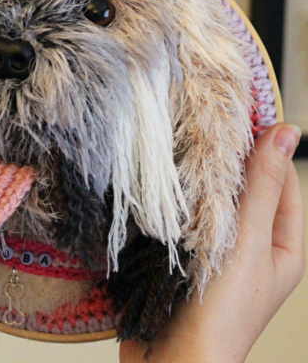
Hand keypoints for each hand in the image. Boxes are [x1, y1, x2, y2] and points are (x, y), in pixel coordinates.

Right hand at [120, 122, 304, 362]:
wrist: (172, 361)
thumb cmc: (221, 313)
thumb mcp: (248, 243)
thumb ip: (263, 187)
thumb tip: (285, 133)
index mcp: (283, 246)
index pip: (284, 181)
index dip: (266, 147)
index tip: (240, 113)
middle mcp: (253, 246)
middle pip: (248, 188)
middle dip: (230, 160)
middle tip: (205, 126)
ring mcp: (219, 250)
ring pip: (215, 200)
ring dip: (201, 177)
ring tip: (183, 147)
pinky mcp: (188, 254)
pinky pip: (190, 215)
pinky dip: (181, 196)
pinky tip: (165, 181)